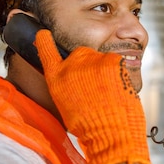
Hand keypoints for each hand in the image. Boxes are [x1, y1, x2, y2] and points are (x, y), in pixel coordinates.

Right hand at [34, 29, 149, 163]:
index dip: (45, 41)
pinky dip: (119, 74)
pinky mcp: (112, 60)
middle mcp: (72, 64)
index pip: (47, 52)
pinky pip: (116, 64)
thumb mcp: (66, 107)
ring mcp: (93, 60)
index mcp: (57, 78)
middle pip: (81, 55)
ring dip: (105, 71)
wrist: (110, 131)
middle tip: (97, 87)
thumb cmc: (89, 127)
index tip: (43, 33)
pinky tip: (118, 90)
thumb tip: (75, 84)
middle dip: (88, 66)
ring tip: (108, 93)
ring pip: (101, 60)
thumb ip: (67, 88)